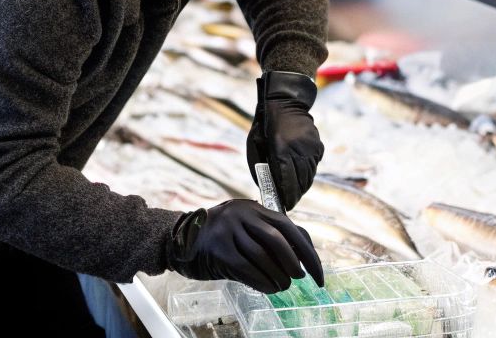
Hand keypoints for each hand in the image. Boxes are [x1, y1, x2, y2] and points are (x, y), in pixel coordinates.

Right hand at [167, 198, 323, 292]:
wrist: (178, 240)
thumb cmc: (220, 238)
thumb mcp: (245, 228)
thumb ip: (270, 237)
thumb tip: (302, 259)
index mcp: (254, 207)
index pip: (290, 227)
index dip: (307, 251)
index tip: (317, 271)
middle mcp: (242, 214)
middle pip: (278, 239)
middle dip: (294, 262)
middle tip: (300, 278)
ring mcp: (228, 231)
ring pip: (263, 256)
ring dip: (278, 276)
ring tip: (283, 286)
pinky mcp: (218, 250)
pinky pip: (246, 269)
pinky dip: (262, 281)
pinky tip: (269, 288)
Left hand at [248, 71, 322, 209]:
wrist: (284, 104)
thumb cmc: (264, 129)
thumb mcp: (257, 149)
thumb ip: (264, 169)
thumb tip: (271, 189)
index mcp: (281, 151)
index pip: (287, 182)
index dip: (287, 197)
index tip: (285, 206)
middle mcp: (299, 150)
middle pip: (301, 182)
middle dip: (295, 195)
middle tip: (290, 202)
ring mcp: (311, 148)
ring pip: (310, 175)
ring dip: (303, 186)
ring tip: (296, 192)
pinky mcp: (318, 146)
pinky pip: (314, 165)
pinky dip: (308, 173)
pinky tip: (301, 175)